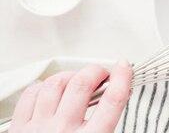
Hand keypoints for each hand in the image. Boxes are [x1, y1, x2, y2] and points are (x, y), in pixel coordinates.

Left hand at [10, 60, 131, 132]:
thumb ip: (108, 128)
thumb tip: (118, 103)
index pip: (113, 100)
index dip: (122, 77)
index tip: (125, 67)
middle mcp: (64, 132)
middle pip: (82, 85)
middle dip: (96, 71)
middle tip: (103, 73)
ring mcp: (39, 128)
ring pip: (56, 84)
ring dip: (71, 76)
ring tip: (77, 79)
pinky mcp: (18, 129)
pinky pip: (32, 94)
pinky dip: (44, 86)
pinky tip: (52, 89)